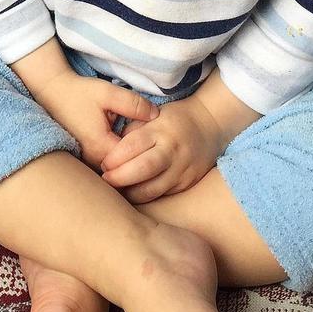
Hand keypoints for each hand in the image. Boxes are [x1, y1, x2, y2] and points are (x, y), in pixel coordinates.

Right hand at [29, 69, 158, 171]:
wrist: (53, 92)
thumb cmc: (80, 92)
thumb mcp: (109, 92)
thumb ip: (134, 104)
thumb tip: (156, 116)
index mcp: (100, 146)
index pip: (133, 160)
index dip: (147, 148)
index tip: (153, 135)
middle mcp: (92, 159)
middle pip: (125, 169)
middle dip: (139, 156)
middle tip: (150, 141)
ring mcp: (87, 161)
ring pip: (116, 170)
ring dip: (128, 159)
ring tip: (138, 143)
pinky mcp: (84, 158)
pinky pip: (107, 165)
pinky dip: (117, 158)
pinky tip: (124, 143)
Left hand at [98, 96, 226, 203]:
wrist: (209, 124)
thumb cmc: (173, 118)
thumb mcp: (151, 115)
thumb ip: (132, 131)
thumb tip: (110, 151)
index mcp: (161, 130)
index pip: (132, 145)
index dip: (114, 158)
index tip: (103, 164)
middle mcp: (173, 150)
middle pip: (142, 169)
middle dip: (119, 178)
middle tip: (106, 180)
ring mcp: (182, 168)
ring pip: (152, 189)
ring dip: (130, 192)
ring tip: (117, 189)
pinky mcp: (187, 182)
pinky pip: (162, 194)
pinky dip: (145, 196)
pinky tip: (134, 192)